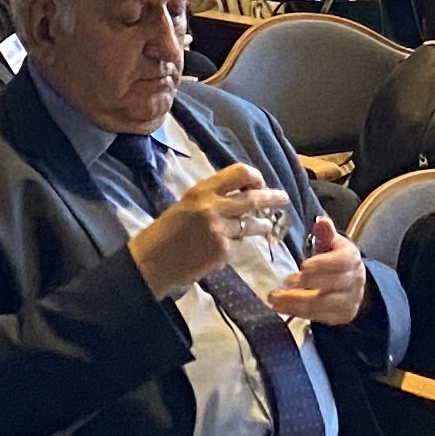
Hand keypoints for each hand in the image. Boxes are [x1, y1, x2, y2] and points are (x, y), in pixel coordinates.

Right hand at [132, 162, 289, 298]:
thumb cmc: (164, 234)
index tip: (260, 184)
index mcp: (201, 191)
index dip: (255, 177)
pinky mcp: (222, 251)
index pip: (239, 173)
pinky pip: (238, 245)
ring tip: (266, 226)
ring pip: (252, 225)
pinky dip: (235, 246)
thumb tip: (240, 196)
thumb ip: (211, 199)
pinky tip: (222, 250)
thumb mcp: (186, 206)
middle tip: (284, 198)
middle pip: (253, 198)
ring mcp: (220, 229)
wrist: (150, 263)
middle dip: (273, 197)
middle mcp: (213, 206)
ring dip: (262, 225)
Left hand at [265, 217, 367, 326]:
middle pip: (332, 285)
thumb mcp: (331, 244)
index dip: (322, 265)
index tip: (303, 266)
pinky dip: (299, 313)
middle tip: (285, 283)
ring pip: (323, 305)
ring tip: (275, 300)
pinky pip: (320, 317)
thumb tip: (323, 222)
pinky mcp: (341, 316)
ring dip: (296, 303)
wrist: (351, 284)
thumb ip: (325, 234)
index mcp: (351, 258)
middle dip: (306, 285)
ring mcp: (349, 300)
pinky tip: (283, 308)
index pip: (341, 262)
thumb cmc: (334, 260)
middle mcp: (354, 280)